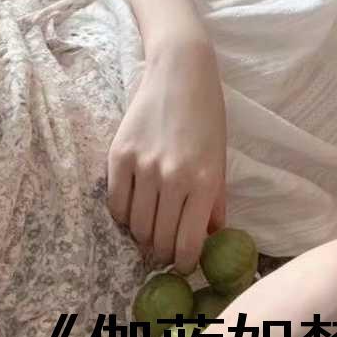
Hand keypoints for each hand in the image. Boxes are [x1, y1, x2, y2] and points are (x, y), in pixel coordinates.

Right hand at [106, 38, 226, 272]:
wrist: (181, 71)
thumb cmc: (206, 115)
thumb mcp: (220, 158)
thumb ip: (215, 201)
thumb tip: (210, 237)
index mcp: (204, 182)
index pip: (188, 245)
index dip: (184, 264)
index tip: (183, 265)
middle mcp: (173, 178)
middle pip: (159, 240)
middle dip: (163, 253)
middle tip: (165, 250)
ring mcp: (143, 167)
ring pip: (136, 226)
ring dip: (142, 236)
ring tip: (150, 230)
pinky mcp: (119, 156)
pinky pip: (116, 203)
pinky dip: (123, 215)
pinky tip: (133, 210)